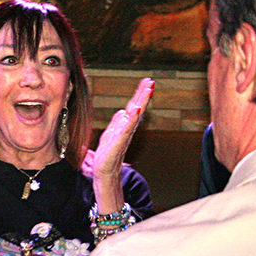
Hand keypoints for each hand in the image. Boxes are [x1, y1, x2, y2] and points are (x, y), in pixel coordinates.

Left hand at [91, 78, 153, 213]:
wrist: (104, 175)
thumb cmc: (107, 157)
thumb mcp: (110, 135)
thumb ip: (116, 123)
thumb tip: (121, 112)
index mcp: (124, 127)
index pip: (134, 107)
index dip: (140, 94)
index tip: (147, 81)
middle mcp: (127, 130)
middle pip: (137, 108)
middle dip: (144, 94)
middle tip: (151, 81)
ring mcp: (124, 136)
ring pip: (134, 116)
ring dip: (141, 102)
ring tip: (148, 89)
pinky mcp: (118, 143)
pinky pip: (126, 129)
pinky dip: (131, 119)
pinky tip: (135, 109)